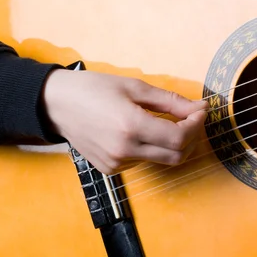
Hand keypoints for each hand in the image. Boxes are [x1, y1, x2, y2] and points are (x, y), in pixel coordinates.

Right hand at [42, 69, 208, 173]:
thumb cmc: (93, 89)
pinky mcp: (110, 170)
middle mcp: (124, 150)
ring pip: (161, 159)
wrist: (55, 104)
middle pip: (176, 156)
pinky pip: (143, 161)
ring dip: (173, 143)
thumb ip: (170, 101)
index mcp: (130, 126)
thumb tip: (200, 107)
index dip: (196, 126)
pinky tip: (143, 132)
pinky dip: (153, 148)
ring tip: (167, 121)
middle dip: (191, 138)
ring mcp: (116, 163)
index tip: (200, 111)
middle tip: (191, 118)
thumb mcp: (134, 87)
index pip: (179, 138)